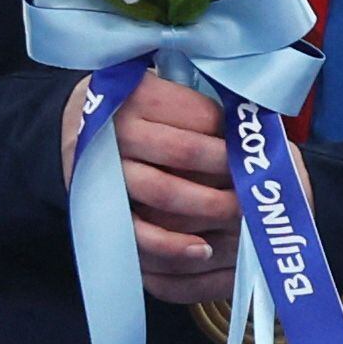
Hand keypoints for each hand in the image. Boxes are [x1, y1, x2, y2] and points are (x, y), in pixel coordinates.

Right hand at [98, 74, 240, 306]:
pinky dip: (171, 244)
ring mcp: (105, 170)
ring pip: (164, 191)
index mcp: (144, 95)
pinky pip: (136, 230)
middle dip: (229, 172)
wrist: (78, 122)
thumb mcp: (169, 94)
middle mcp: (119, 130)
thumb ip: (205, 112)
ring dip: (209, 205)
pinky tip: (203, 249)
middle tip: (261, 186)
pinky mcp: (98, 207)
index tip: (264, 153)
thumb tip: (259, 139)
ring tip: (242, 214)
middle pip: (185, 152)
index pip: (202, 118)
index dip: (237, 138)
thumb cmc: (146, 111)